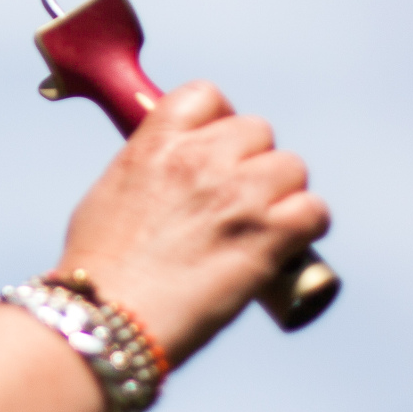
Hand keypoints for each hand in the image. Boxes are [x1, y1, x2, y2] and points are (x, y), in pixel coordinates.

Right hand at [57, 81, 328, 367]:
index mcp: (156, 143)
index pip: (206, 95)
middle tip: (239, 199)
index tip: (216, 146)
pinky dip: (306, 226)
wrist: (107, 316)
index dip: (219, 118)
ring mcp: (238, 195)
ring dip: (283, 194)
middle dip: (252, 161)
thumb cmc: (98, 270)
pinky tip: (288, 244)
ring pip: (291, 168)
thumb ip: (147, 171)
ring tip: (263, 226)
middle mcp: (200, 159)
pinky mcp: (269, 235)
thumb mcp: (108, 195)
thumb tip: (167, 176)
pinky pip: (314, 210)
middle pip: (258, 130)